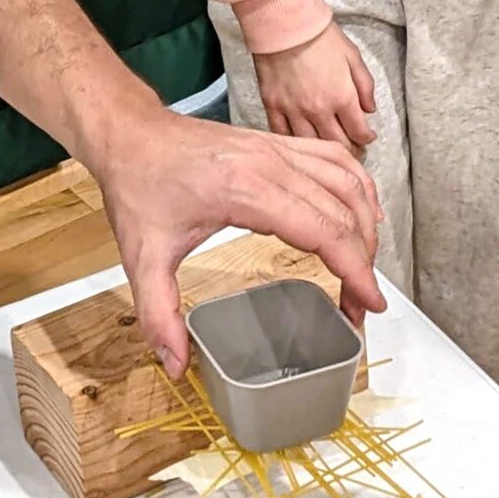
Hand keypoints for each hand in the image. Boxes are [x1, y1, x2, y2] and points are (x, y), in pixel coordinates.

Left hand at [89, 107, 385, 377]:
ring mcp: (276, 148)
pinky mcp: (275, 143)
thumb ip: (159, 314)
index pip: (323, 231)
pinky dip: (357, 185)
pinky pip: (334, 157)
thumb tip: (176, 363)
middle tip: (360, 304)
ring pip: (347, 180)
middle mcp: (270, 163)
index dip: (355, 271)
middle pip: (343, 211)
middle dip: (363, 261)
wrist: (130, 134)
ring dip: (366, 223)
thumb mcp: (142, 256)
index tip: (368, 304)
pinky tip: (360, 211)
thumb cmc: (137, 185)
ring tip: (365, 265)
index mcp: (245, 189)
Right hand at [251, 25, 376, 148]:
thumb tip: (370, 110)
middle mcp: (319, 110)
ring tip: (329, 148)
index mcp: (342, 97)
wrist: (284, 23)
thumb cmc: (321, 36)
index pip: (359, 132)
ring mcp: (293, 110)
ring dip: (323, 149)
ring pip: (311, 144)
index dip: (366, 139)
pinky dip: (294, 142)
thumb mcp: (353, 56)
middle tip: (352, 148)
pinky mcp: (273, 106)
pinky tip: (301, 143)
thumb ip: (365, 85)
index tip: (367, 137)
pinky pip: (282, 134)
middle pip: (337, 144)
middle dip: (349, 149)